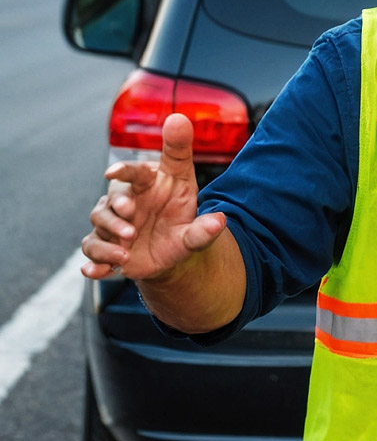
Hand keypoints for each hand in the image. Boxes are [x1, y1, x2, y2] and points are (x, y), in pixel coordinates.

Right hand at [81, 113, 225, 281]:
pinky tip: (98, 271)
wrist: (171, 253)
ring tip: (126, 252)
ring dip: (110, 236)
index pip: (135, 171)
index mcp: (149, 183)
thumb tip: (220, 221)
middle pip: (112, 197)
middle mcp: (127, 200)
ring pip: (99, 223)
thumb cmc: (182, 221)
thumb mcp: (199, 225)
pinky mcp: (105, 244)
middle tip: (129, 212)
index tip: (112, 172)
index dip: (124, 170)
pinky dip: (93, 262)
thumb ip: (206, 222)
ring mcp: (112, 222)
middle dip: (117, 204)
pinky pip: (92, 251)